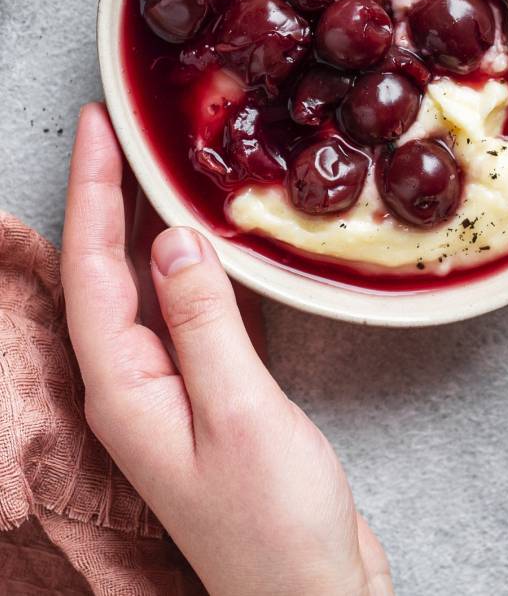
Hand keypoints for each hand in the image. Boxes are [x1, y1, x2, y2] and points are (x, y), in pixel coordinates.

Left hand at [61, 103, 392, 595]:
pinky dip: (196, 262)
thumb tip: (172, 239)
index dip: (92, 190)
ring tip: (160, 162)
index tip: (100, 125)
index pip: (92, 269)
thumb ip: (203, 322)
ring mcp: (172, 389)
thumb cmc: (274, 525)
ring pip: (148, 286)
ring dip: (148, 222)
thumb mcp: (240, 413)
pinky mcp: (213, 393)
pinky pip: (191, 309)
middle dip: (108, 194)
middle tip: (124, 126)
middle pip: (107, 270)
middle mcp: (135, 384)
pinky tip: (212, 236)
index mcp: (124, 388)